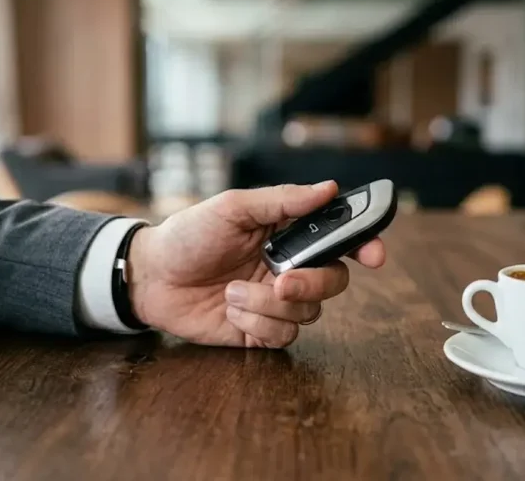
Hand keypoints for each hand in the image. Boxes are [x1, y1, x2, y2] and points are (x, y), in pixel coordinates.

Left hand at [128, 181, 385, 347]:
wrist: (151, 276)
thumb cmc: (189, 234)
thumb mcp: (233, 208)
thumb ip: (282, 201)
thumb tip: (329, 187)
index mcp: (288, 235)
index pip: (339, 240)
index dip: (365, 246)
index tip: (374, 255)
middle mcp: (289, 268)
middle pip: (333, 282)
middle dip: (312, 285)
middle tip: (281, 282)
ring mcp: (275, 302)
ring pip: (307, 314)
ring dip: (267, 305)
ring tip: (231, 292)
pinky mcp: (259, 331)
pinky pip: (282, 336)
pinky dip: (256, 323)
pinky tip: (230, 309)